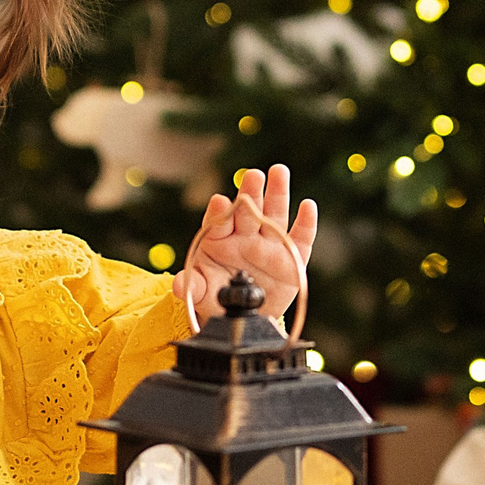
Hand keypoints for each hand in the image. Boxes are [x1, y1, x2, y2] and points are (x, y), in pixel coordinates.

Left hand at [175, 164, 317, 324]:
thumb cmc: (220, 296)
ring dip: (277, 192)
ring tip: (279, 172)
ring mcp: (270, 243)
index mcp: (221, 239)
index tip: (219, 202)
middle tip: (253, 175)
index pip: (219, 221)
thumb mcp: (203, 293)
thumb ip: (193, 286)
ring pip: (275, 214)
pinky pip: (301, 238)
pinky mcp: (293, 256)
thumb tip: (177, 285)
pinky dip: (306, 222)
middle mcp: (246, 235)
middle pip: (248, 210)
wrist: (247, 313)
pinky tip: (308, 205)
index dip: (219, 211)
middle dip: (250, 192)